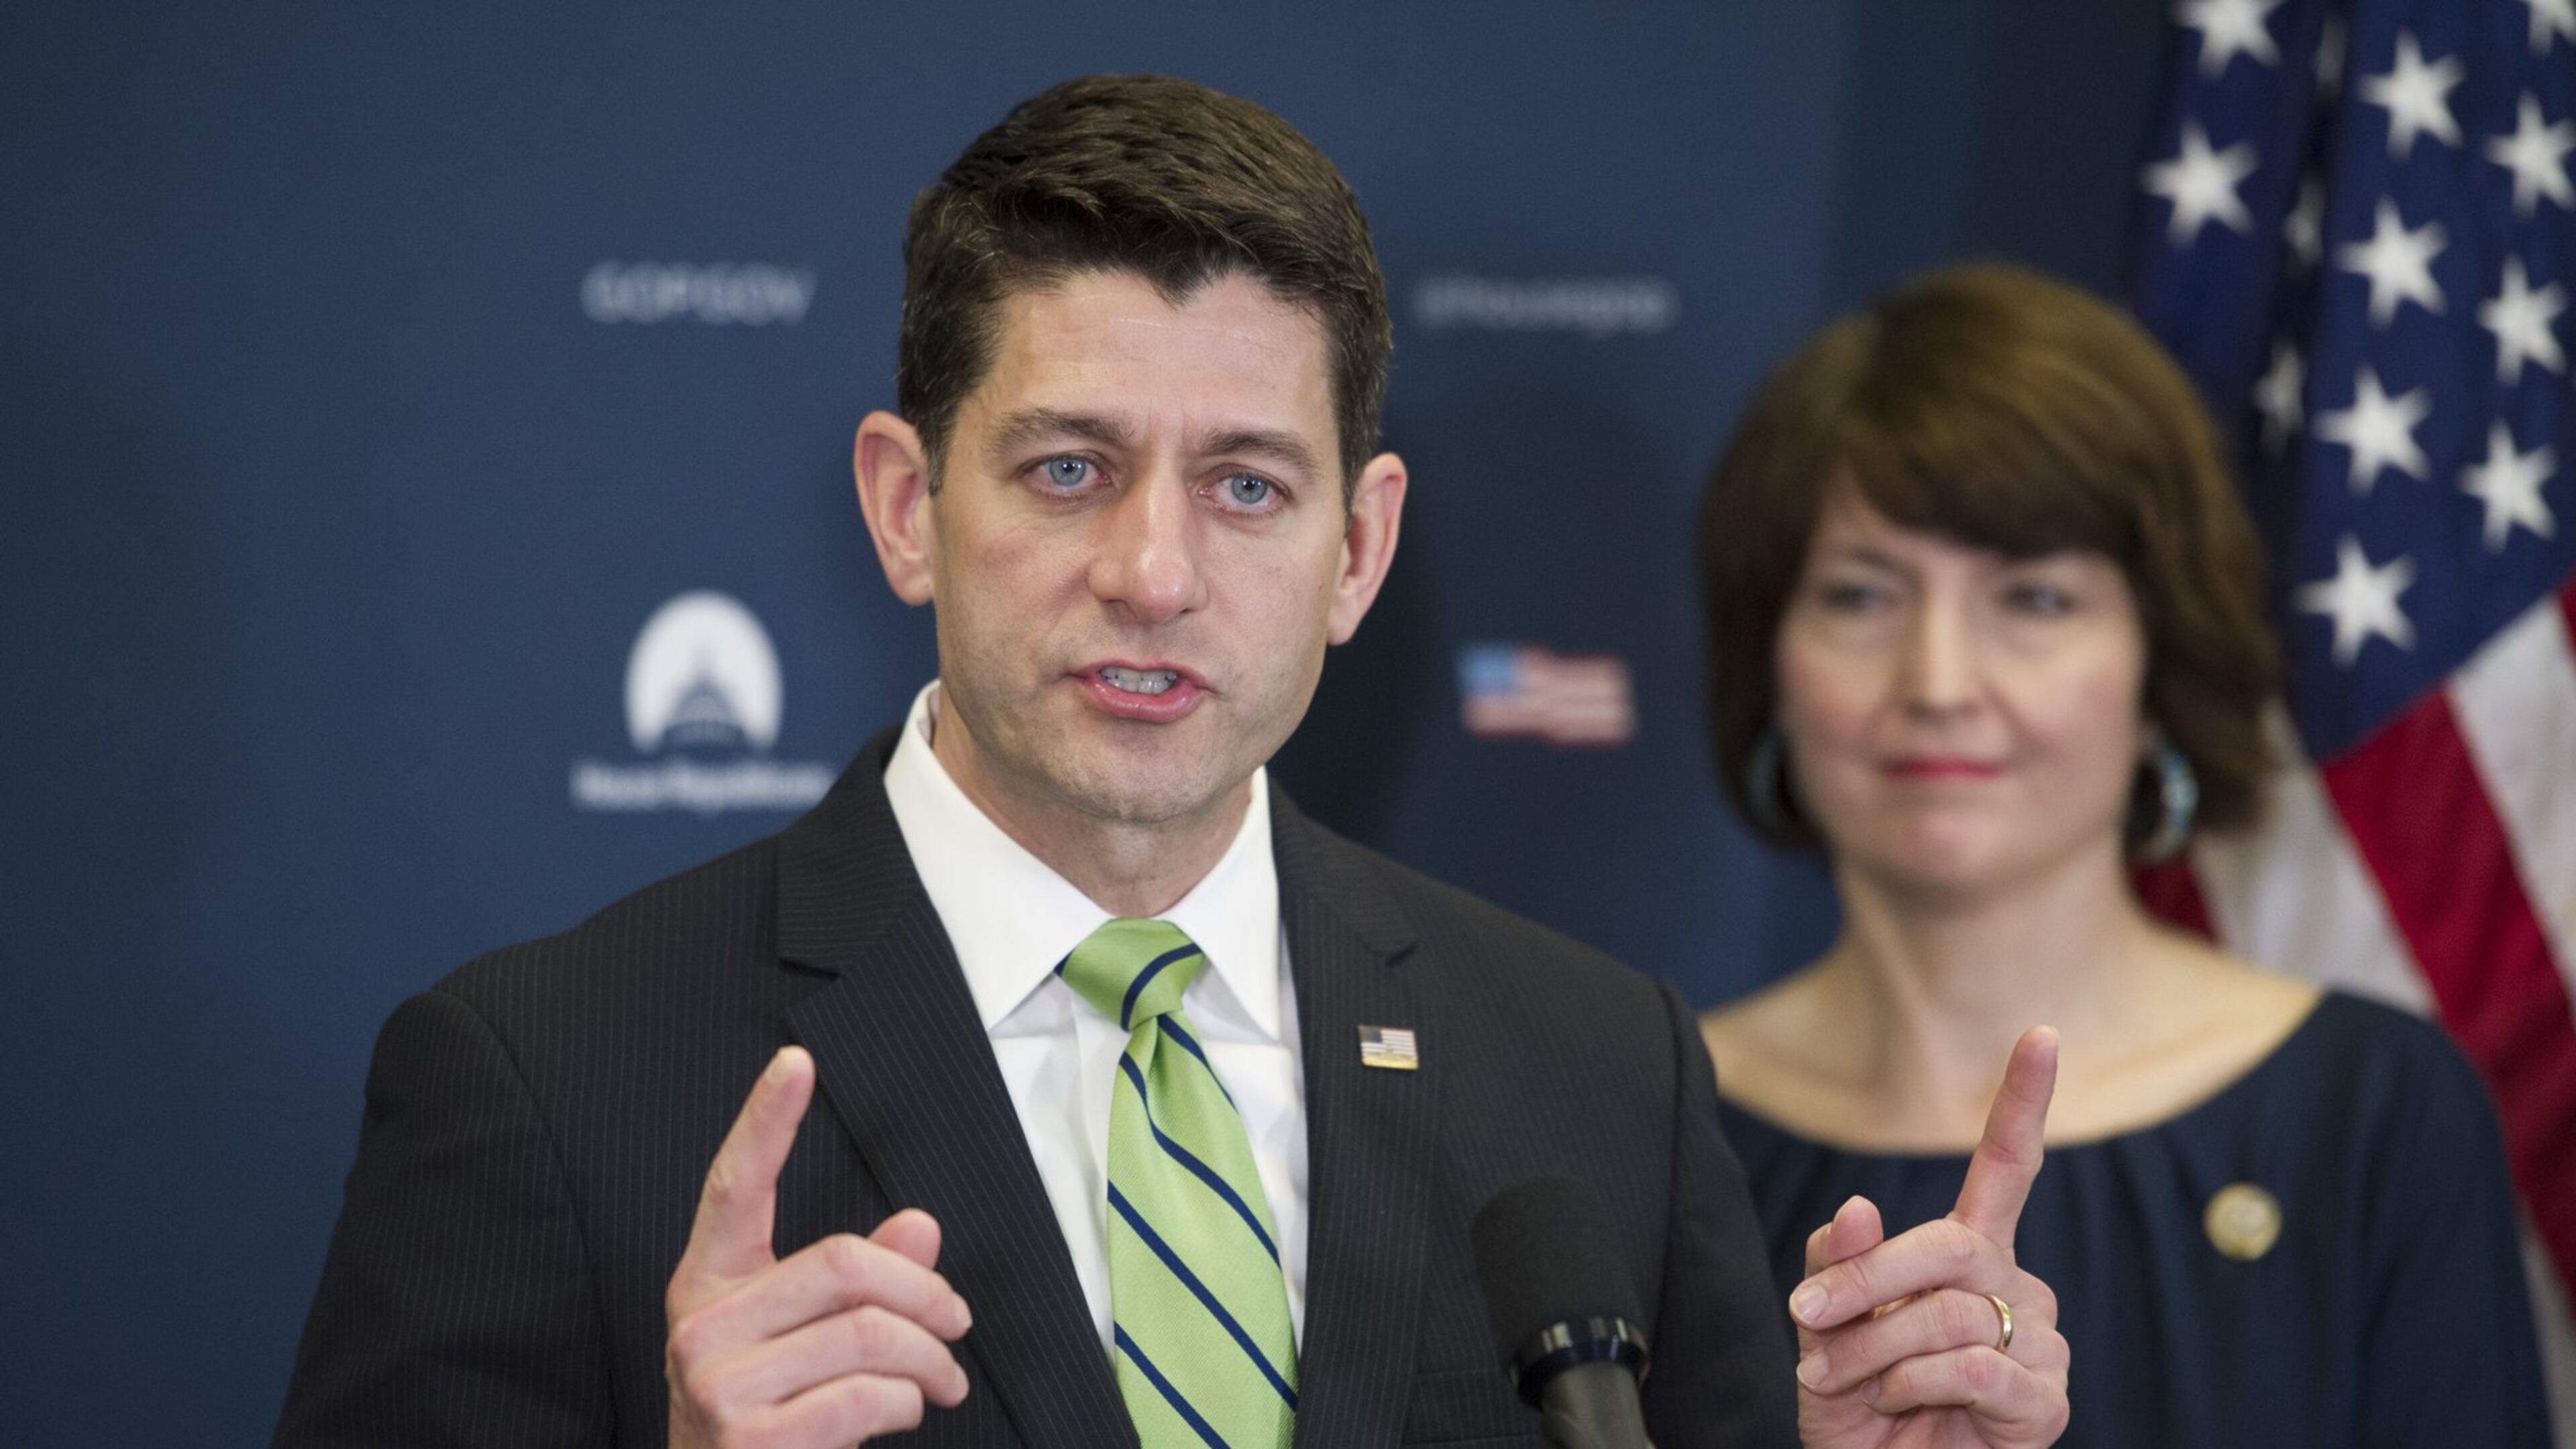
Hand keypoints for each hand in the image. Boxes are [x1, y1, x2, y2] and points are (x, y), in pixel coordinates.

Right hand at [665, 1047, 974, 1447]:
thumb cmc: (765, 1431)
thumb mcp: (800, 1349)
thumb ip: (857, 1286)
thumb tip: (918, 1227)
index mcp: (706, 1288)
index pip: (733, 1187)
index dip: (763, 1122)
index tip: (795, 1062)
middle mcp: (699, 1327)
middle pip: (844, 1262)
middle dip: (925, 1294)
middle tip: (957, 1323)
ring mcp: (717, 1384)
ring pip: (869, 1332)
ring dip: (930, 1360)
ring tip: (943, 1381)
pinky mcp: (749, 1439)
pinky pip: (868, 1394)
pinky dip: (909, 1404)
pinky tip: (908, 1411)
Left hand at [1787, 1027, 2070, 1447]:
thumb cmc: (1857, 1405)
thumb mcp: (1823, 1328)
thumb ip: (1836, 1266)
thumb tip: (1855, 1205)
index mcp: (1970, 1255)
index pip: (2006, 1168)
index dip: (2023, 1102)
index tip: (2041, 1033)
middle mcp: (2016, 1287)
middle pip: (1949, 1248)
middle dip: (1866, 1283)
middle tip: (1805, 1321)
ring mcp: (2041, 1343)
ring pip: (1951, 1315)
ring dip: (1874, 1351)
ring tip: (1842, 1382)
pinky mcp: (2047, 1401)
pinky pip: (1974, 1369)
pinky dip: (1914, 1387)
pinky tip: (1901, 1407)